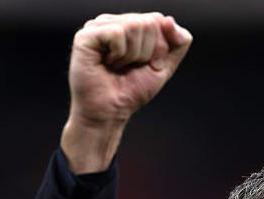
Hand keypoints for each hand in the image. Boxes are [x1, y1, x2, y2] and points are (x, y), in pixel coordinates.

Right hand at [61, 13, 191, 172]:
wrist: (110, 113)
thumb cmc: (131, 91)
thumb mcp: (164, 65)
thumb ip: (178, 42)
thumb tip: (168, 20)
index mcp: (128, 24)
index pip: (158, 20)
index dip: (159, 47)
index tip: (145, 65)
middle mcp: (112, 22)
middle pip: (148, 22)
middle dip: (147, 52)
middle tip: (129, 67)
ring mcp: (97, 27)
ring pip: (134, 25)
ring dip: (132, 55)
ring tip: (117, 66)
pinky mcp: (85, 36)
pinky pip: (117, 33)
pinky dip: (119, 54)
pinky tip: (107, 64)